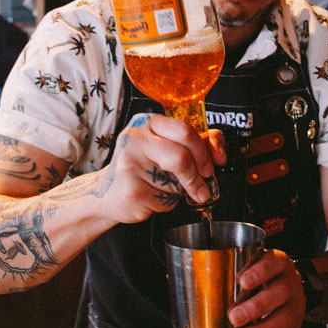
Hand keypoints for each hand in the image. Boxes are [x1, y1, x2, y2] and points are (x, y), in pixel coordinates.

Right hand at [96, 112, 224, 224]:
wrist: (108, 193)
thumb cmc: (142, 169)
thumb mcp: (167, 148)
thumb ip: (196, 144)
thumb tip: (218, 152)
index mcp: (149, 124)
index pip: (185, 130)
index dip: (204, 151)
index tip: (212, 166)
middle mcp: (136, 139)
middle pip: (181, 156)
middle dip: (197, 176)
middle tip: (202, 188)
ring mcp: (131, 164)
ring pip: (175, 181)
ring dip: (179, 192)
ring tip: (164, 189)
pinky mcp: (132, 189)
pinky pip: (165, 199)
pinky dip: (167, 203)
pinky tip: (152, 197)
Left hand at [228, 249, 304, 327]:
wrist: (289, 288)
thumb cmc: (264, 279)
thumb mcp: (253, 271)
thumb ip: (242, 285)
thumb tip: (230, 306)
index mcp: (280, 263)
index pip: (273, 262)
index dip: (259, 272)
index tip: (242, 281)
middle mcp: (291, 283)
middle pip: (280, 293)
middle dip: (256, 307)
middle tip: (234, 317)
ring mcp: (296, 306)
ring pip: (284, 320)